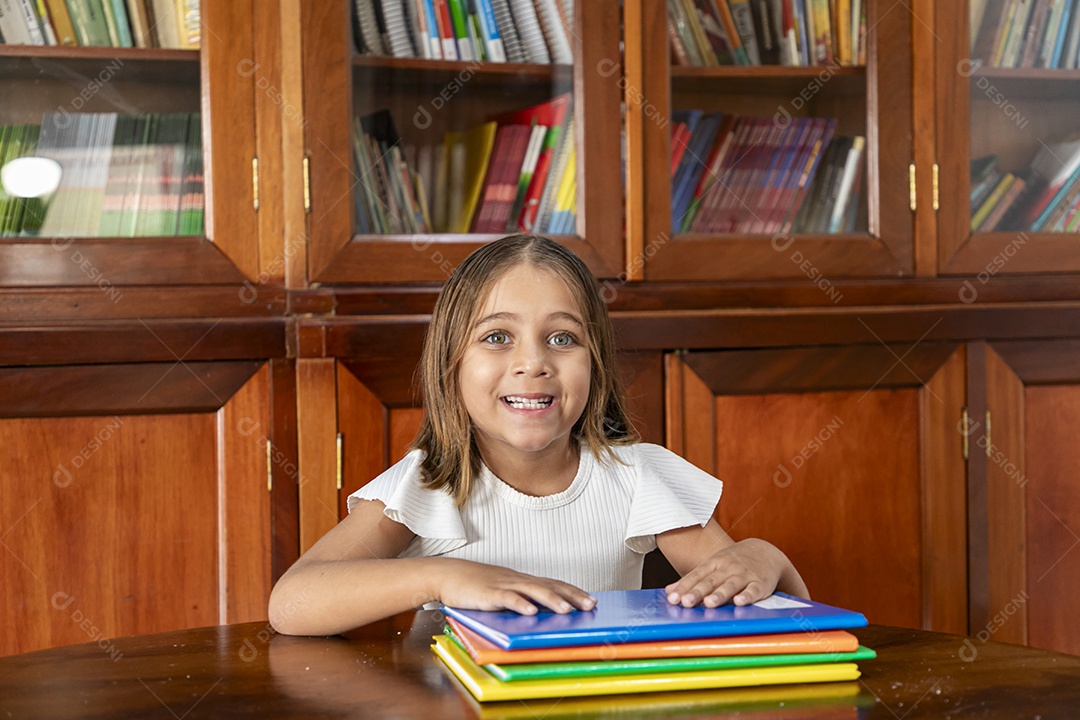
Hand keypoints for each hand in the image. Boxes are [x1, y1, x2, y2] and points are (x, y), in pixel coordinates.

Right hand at [431, 558, 596, 615]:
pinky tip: (530, 611)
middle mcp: (517, 580)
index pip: (553, 583)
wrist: (447, 575)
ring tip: (568, 610)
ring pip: (532, 590)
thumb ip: (519, 600)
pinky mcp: (488, 593)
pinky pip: (506, 598)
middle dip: (571, 595)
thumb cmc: (474, 586)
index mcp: (521, 580)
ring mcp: (503, 585)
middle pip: (549, 585)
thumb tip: (539, 614)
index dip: (573, 591)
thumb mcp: (501, 591)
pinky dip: (519, 604)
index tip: (591, 599)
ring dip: (551, 599)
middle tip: (590, 605)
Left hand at [664, 538, 794, 608]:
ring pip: (730, 585)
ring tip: (709, 603)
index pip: (696, 576)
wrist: (766, 552)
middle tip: (686, 602)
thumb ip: (692, 579)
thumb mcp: (713, 566)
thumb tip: (669, 592)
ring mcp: (744, 575)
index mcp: (713, 564)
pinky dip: (747, 596)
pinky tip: (740, 602)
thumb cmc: (733, 562)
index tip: (672, 598)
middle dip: (697, 592)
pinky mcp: (760, 583)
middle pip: (710, 581)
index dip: (684, 587)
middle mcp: (727, 568)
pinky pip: (753, 590)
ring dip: (720, 594)